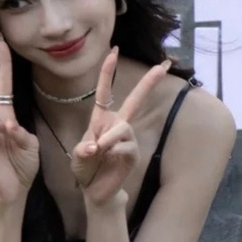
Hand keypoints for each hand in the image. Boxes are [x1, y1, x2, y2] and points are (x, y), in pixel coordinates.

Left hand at [71, 46, 171, 205]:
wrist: (95, 190)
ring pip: (123, 128)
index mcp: (101, 119)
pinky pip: (126, 146)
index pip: (104, 92)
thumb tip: (96, 147)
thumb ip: (83, 149)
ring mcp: (127, 139)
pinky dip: (114, 151)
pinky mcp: (133, 153)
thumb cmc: (85, 168)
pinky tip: (108, 158)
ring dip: (108, 139)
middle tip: (164, 65)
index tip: (114, 51)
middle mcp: (117, 125)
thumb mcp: (77, 156)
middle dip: (149, 82)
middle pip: (135, 100)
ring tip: (97, 151)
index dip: (108, 72)